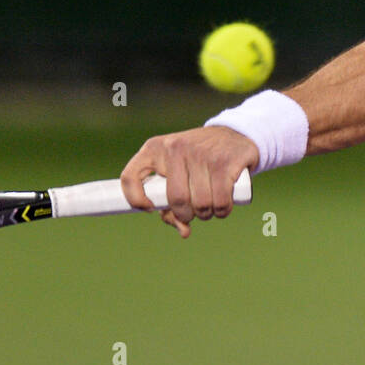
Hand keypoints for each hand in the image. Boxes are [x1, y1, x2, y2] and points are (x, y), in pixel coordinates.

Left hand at [120, 126, 258, 237]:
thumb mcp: (178, 172)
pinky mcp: (224, 162)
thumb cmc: (199, 160)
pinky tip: (223, 205)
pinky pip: (220, 201)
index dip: (136, 200)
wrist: (234, 134)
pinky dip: (223, 211)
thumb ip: (172, 202)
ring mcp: (200, 153)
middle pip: (175, 199)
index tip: (150, 208)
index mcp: (154, 149)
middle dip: (186, 214)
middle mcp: (175, 148)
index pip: (130, 176)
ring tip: (210, 205)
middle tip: (194, 212)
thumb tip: (183, 230)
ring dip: (207, 214)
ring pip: (200, 203)